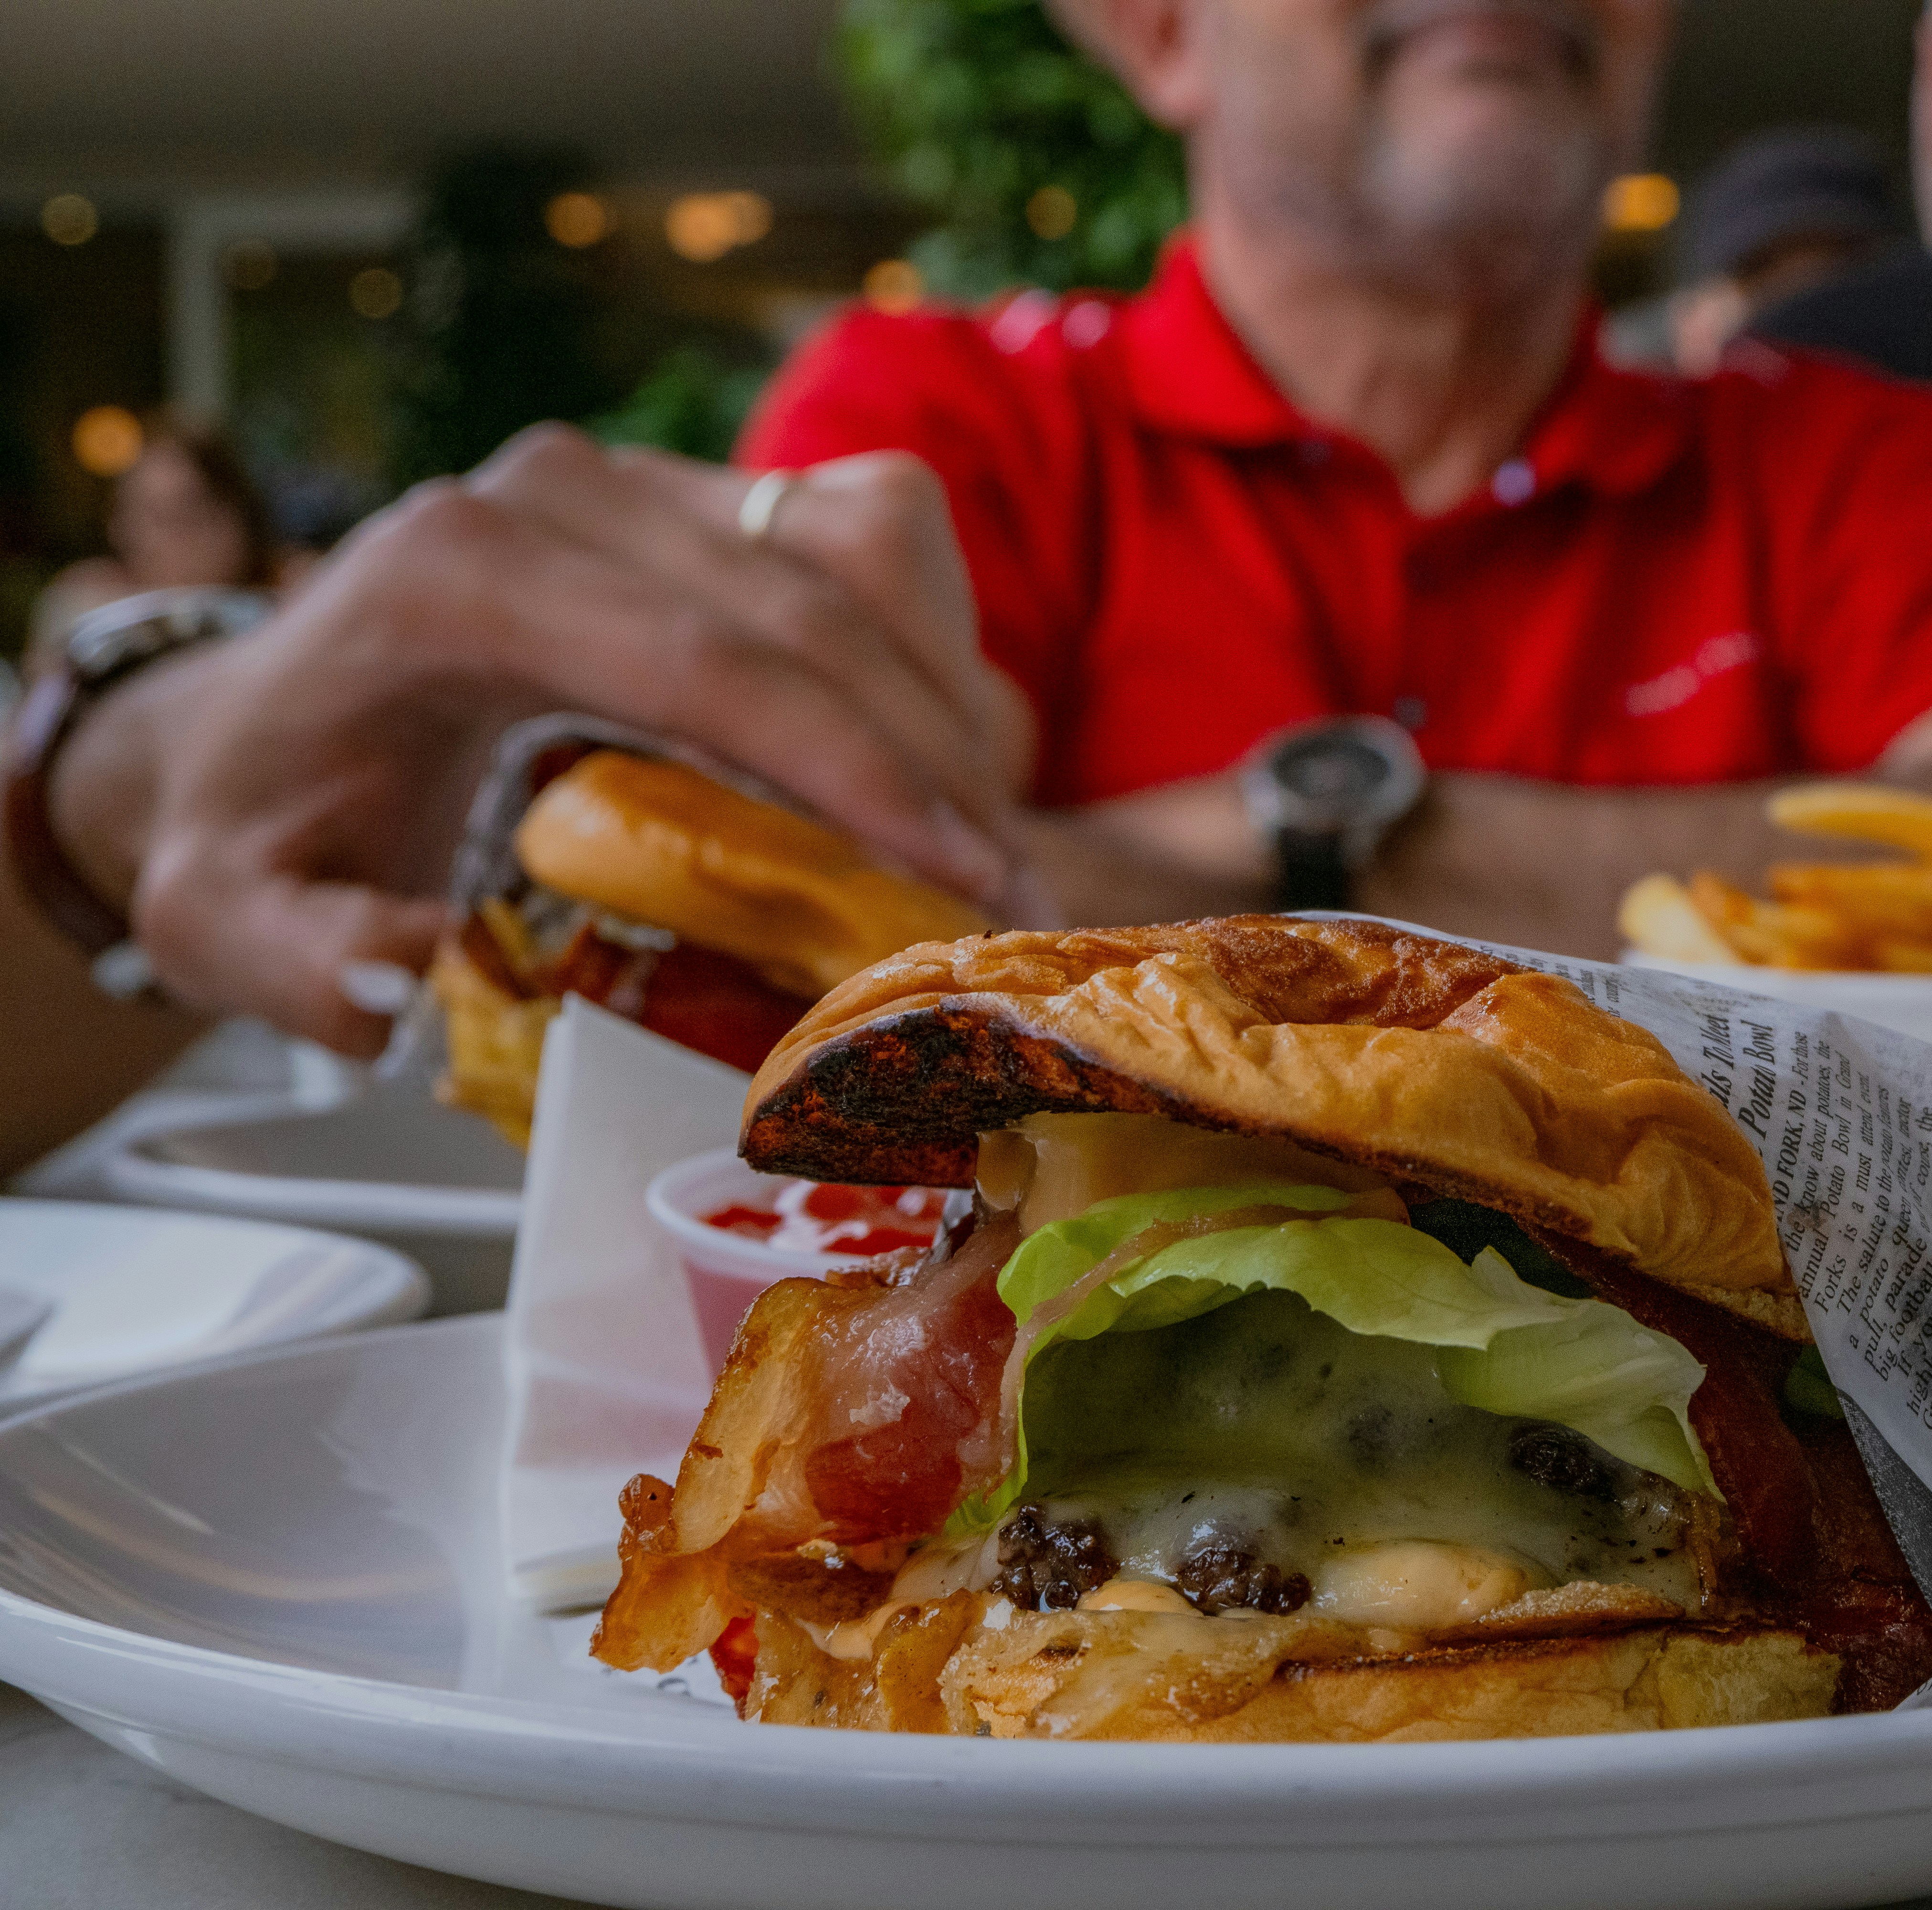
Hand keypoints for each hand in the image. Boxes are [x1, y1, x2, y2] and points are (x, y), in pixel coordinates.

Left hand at [49, 426, 1037, 1052]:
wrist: (263, 724)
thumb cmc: (274, 817)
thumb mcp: (231, 913)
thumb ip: (302, 958)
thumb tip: (419, 986)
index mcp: (458, 571)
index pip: (705, 657)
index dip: (850, 764)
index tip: (953, 869)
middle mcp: (559, 492)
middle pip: (809, 603)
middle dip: (933, 752)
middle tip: (1003, 894)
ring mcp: (639, 478)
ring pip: (862, 548)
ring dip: (944, 694)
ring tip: (979, 838)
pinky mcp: (701, 492)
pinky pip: (866, 533)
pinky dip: (923, 639)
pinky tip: (926, 753)